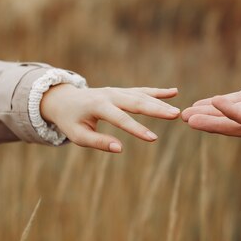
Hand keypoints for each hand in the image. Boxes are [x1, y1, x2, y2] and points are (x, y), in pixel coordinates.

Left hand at [41, 85, 179, 151]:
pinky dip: (158, 92)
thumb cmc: (70, 120)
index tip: (153, 139)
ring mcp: (117, 91)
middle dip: (156, 109)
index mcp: (98, 106)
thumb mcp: (78, 135)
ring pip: (142, 96)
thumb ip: (98, 142)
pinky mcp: (122, 91)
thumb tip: (120, 149)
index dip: (137, 129)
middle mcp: (110, 95)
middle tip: (175, 115)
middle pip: (137, 102)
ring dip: (160, 103)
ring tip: (177, 112)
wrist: (64, 99)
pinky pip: (142, 91)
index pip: (120, 119)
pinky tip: (174, 92)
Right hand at [182, 29, 240, 136]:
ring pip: (240, 123)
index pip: (238, 101)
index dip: (216, 105)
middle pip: (233, 116)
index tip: (194, 104)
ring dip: (215, 122)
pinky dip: (236, 114)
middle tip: (184, 118)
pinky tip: (217, 104)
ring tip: (191, 120)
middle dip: (209, 118)